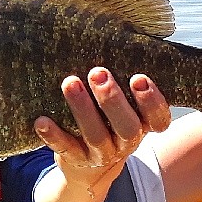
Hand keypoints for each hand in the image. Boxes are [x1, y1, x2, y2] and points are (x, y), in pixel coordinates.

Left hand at [35, 67, 170, 200]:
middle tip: (98, 73)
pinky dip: (54, 135)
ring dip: (83, 109)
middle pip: (127, 127)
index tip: (138, 78)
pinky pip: (66, 149)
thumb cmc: (108, 119)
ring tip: (70, 83)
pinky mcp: (77, 159)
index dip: (152, 101)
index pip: (159, 119)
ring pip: (96, 136)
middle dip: (112, 100)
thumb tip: (118, 33)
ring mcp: (102, 154)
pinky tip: (42, 120)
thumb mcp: (124, 104)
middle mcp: (127, 142)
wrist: (89, 167)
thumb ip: (125, 80)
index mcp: (143, 124)